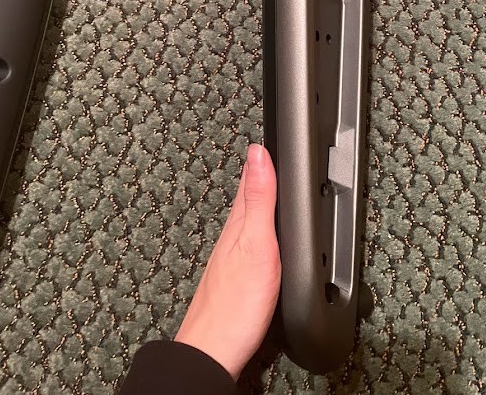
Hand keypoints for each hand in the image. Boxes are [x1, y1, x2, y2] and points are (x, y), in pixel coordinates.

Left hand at [175, 144, 281, 380]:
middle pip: (248, 195)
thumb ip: (260, 198)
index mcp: (238, 221)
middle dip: (259, 172)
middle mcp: (232, 234)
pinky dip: (258, 226)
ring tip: (266, 180)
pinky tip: (261, 233)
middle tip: (268, 149)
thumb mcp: (257, 243)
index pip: (250, 178)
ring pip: (248, 217)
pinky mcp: (236, 274)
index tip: (271, 134)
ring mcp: (232, 255)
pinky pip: (249, 239)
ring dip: (258, 197)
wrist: (214, 351)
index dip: (261, 156)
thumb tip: (258, 152)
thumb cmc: (236, 303)